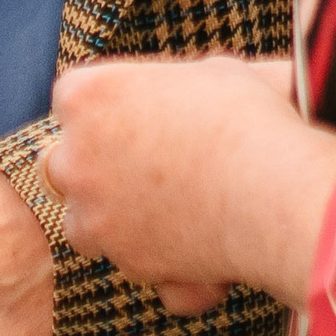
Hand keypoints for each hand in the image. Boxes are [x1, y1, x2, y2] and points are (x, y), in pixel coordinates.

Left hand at [48, 55, 335, 312]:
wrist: (275, 186)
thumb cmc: (247, 115)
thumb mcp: (210, 73)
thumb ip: (172, 88)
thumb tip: (181, 95)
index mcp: (88, 96)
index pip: (74, 97)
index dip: (108, 106)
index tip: (142, 113)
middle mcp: (76, 158)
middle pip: (61, 162)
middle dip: (92, 166)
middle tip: (140, 165)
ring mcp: (94, 216)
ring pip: (83, 221)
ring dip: (113, 219)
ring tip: (168, 211)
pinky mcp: (125, 261)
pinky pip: (131, 262)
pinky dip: (158, 261)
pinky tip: (199, 248)